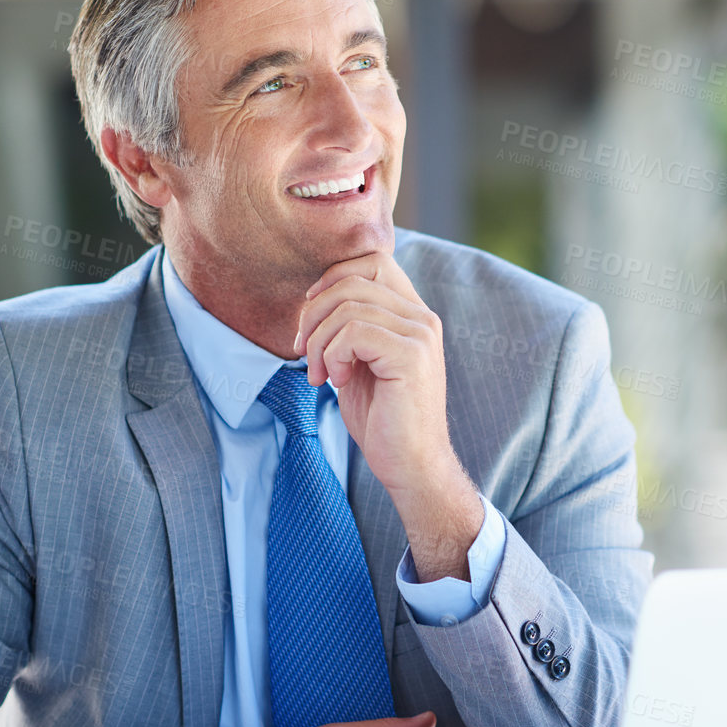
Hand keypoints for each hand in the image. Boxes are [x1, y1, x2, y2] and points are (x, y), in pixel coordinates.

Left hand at [293, 252, 483, 580]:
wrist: (411, 466)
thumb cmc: (383, 420)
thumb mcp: (360, 363)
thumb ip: (350, 326)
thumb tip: (313, 297)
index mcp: (412, 314)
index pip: (371, 260)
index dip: (331, 279)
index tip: (311, 319)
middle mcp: (422, 317)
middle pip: (351, 280)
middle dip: (314, 314)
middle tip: (304, 354)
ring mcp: (420, 334)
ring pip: (347, 307)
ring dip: (319, 342)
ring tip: (321, 375)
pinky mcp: (411, 356)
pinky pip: (354, 332)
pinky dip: (332, 356)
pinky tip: (336, 382)